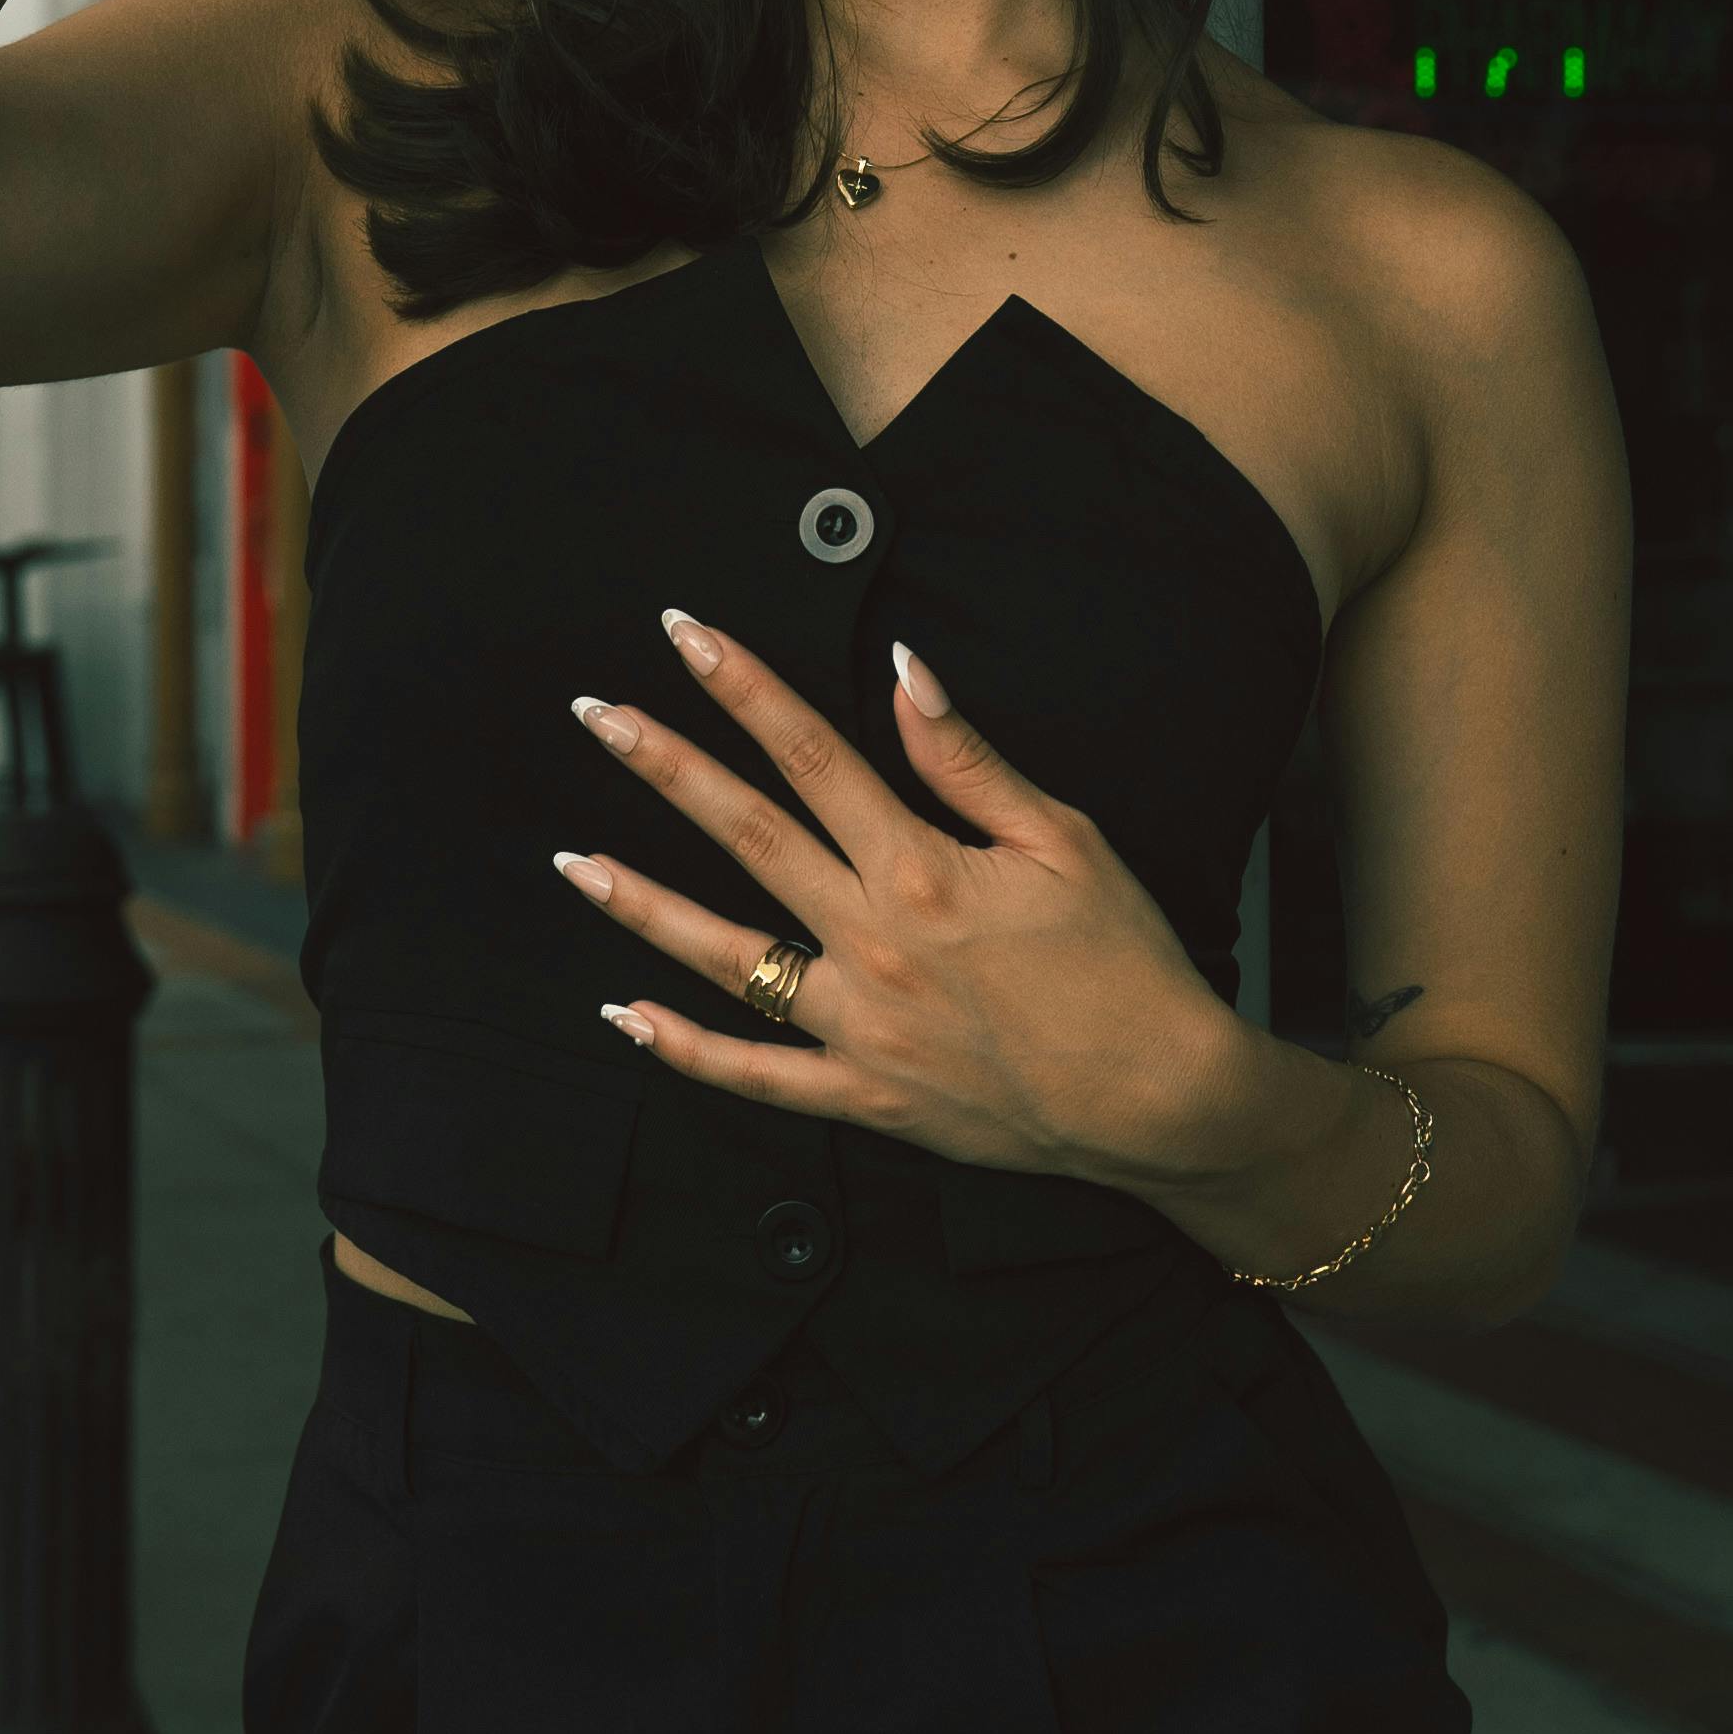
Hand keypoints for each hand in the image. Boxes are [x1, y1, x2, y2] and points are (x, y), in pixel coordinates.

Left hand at [552, 610, 1266, 1182]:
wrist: (1161, 1098)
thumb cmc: (1126, 962)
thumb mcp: (1065, 839)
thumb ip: (968, 760)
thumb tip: (902, 672)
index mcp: (922, 871)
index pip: (811, 754)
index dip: (742, 687)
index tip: (685, 635)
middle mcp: (874, 943)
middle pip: (748, 836)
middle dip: (665, 767)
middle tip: (595, 716)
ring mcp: (859, 1027)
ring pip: (726, 958)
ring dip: (642, 904)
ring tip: (571, 861)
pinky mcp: (864, 1096)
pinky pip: (755, 1075)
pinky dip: (684, 1050)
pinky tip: (624, 1016)